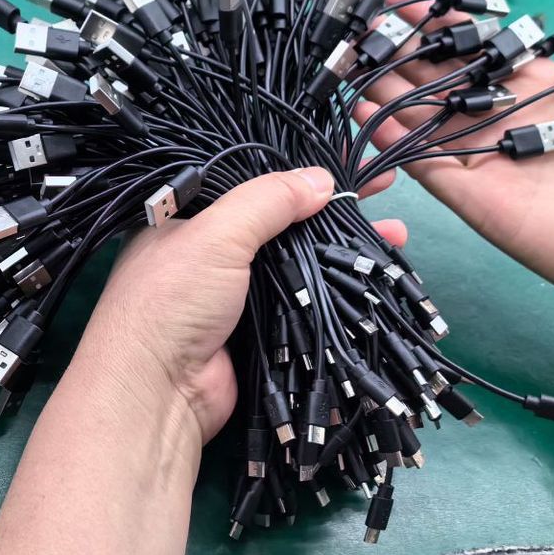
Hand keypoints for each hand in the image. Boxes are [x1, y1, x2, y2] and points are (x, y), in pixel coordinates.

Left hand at [69, 168, 408, 446]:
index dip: (300, 171)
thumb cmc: (171, 301)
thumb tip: (321, 179)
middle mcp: (209, 252)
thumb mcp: (215, 235)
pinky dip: (337, 291)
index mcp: (187, 218)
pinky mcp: (257, 331)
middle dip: (333, 209)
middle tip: (384, 191)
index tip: (349, 160)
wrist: (157, 393)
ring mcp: (235, 294)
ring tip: (396, 235)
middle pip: (282, 222)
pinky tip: (373, 277)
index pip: (252, 183)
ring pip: (299, 262)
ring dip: (344, 249)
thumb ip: (268, 201)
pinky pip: (303, 303)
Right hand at [358, 0, 553, 321]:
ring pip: (421, 115)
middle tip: (361, 15)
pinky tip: (363, 112)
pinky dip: (391, 139)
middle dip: (401, 46)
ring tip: (349, 56)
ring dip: (385, 87)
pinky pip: (423, 162)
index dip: (445, 19)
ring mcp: (484, 158)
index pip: (480, 45)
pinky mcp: (473, 195)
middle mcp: (503, 119)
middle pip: (440, 75)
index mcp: (539, 89)